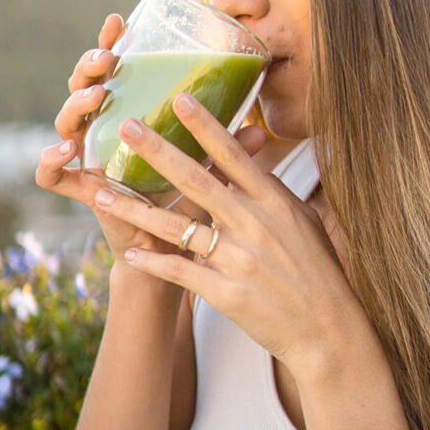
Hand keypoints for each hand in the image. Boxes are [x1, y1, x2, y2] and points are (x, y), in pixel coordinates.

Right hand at [34, 13, 268, 267]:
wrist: (173, 251)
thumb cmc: (191, 201)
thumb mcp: (210, 169)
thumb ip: (226, 149)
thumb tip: (258, 130)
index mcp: (129, 114)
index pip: (114, 70)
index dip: (110, 42)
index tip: (119, 21)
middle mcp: (104, 131)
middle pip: (83, 87)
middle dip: (89, 67)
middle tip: (109, 59)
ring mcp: (88, 158)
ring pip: (66, 122)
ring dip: (76, 105)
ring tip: (96, 97)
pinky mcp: (80, 190)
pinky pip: (50, 175)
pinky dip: (49, 161)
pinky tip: (64, 151)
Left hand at [91, 92, 365, 371]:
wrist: (329, 331)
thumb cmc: (319, 274)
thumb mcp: (305, 224)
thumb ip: (274, 195)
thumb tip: (253, 166)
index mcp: (274, 203)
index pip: (234, 156)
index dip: (206, 126)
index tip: (180, 99)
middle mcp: (255, 225)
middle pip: (198, 181)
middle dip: (159, 152)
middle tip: (127, 128)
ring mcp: (239, 260)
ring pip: (177, 228)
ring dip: (135, 209)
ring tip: (100, 193)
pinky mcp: (227, 293)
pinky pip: (180, 272)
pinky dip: (153, 262)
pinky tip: (130, 253)